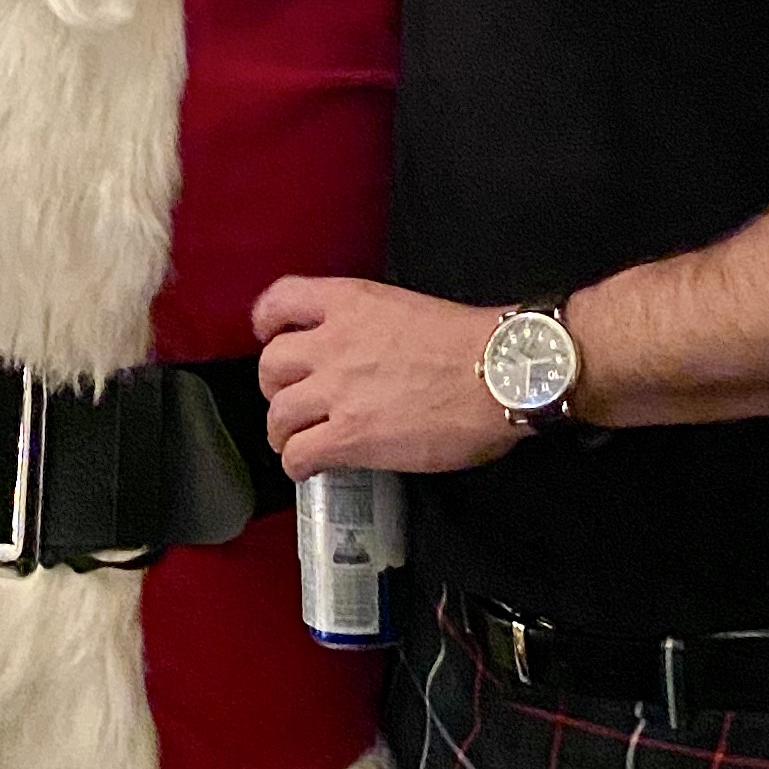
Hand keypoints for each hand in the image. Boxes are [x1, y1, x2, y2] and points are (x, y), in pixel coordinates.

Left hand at [251, 273, 526, 476]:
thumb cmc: (472, 344)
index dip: (268, 323)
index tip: (273, 338)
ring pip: (277, 414)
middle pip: (270, 364)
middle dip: (276, 387)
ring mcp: (337, 391)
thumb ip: (369, 326)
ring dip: (283, 431)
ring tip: (298, 440)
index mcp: (350, 303)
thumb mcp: (407, 310)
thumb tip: (363, 352)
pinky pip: (297, 454)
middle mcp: (333, 343)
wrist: (500, 374)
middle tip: (295, 401)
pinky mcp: (349, 437)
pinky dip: (297, 464)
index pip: (280, 300)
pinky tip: (310, 467)